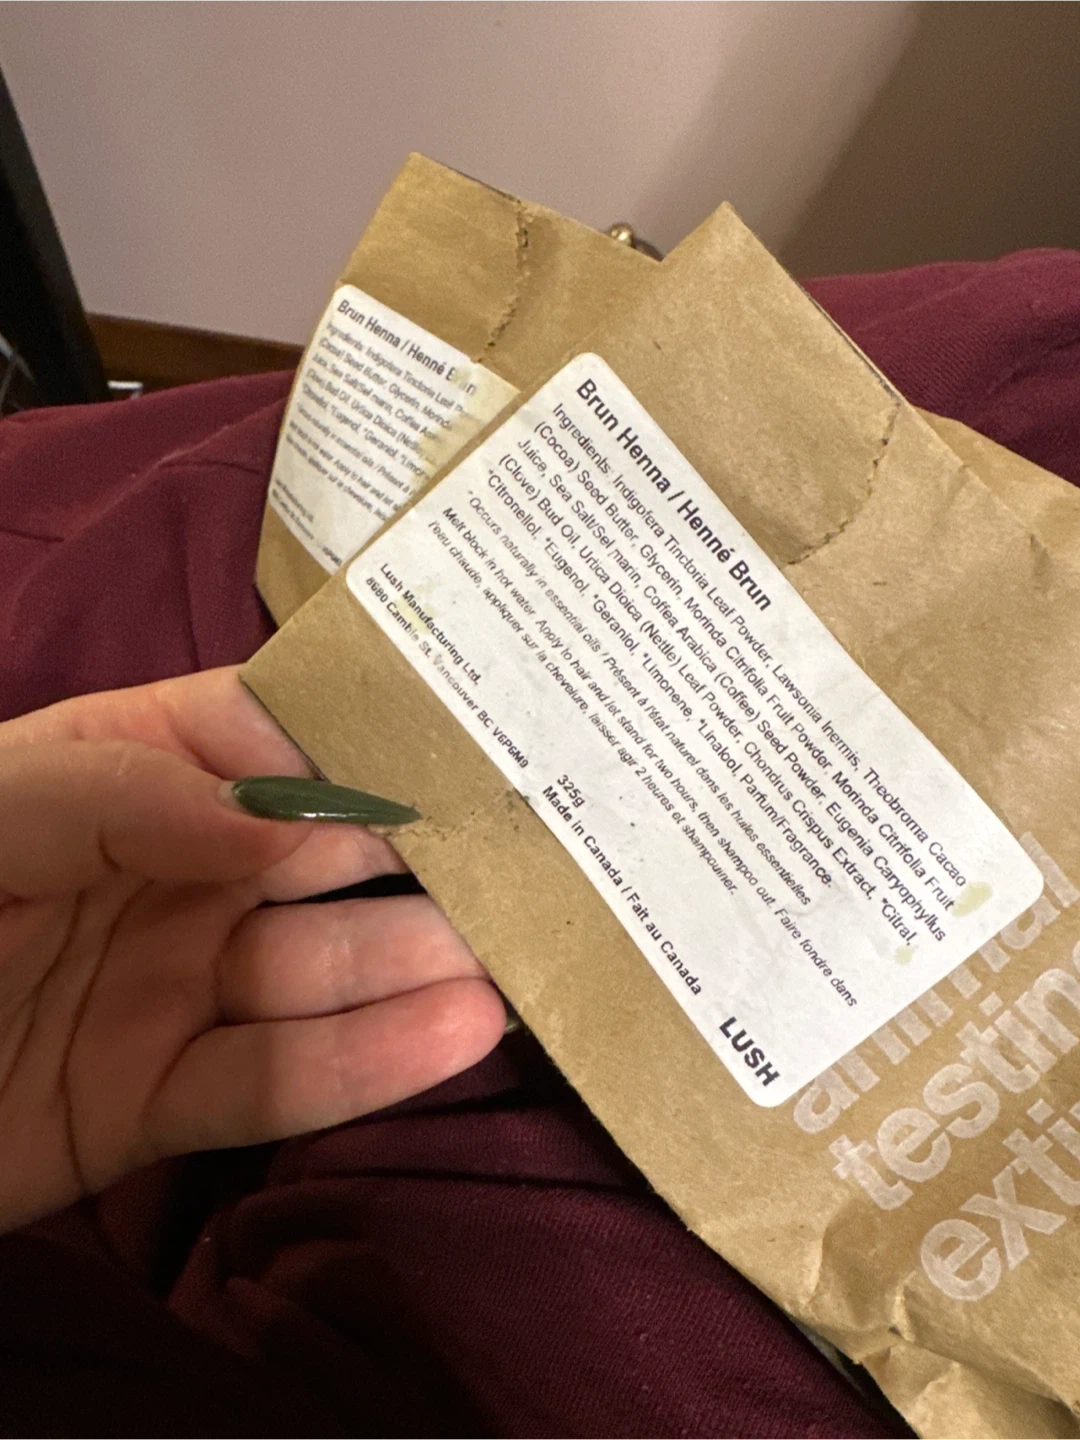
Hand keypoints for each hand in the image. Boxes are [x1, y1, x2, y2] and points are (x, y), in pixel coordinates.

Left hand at [0, 667, 503, 1230]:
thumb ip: (119, 793)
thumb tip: (279, 819)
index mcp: (118, 774)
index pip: (262, 738)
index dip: (358, 741)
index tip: (465, 748)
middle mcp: (165, 873)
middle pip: (314, 858)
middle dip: (420, 858)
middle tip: (537, 861)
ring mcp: (167, 986)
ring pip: (315, 968)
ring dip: (416, 961)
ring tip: (514, 958)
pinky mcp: (155, 1098)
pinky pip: (273, 1078)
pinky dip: (365, 1062)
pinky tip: (456, 1035)